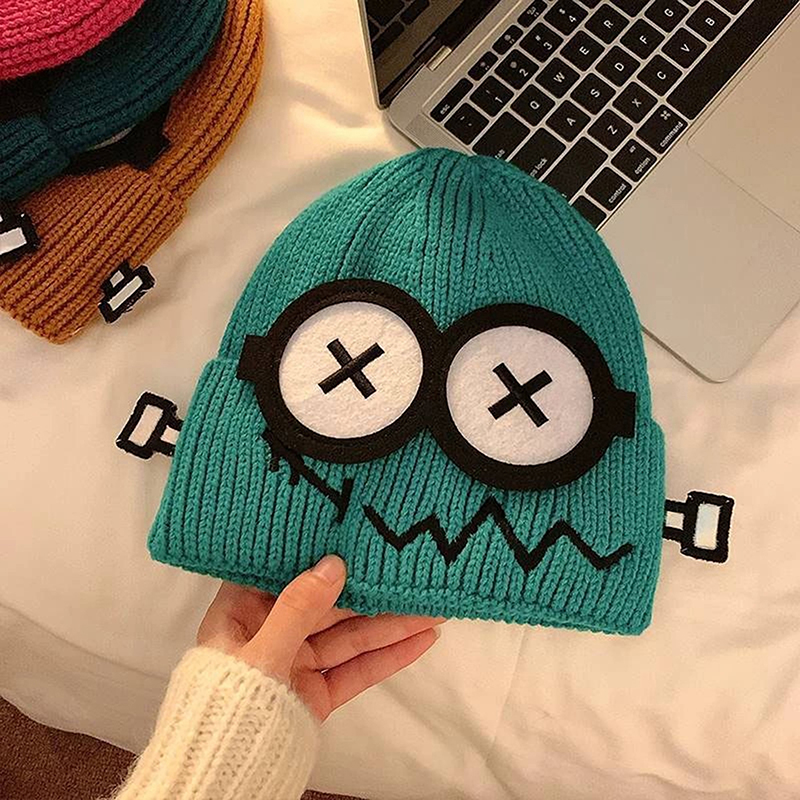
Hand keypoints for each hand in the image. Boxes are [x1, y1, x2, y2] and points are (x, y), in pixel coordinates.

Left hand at [196, 555, 442, 720]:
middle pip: (328, 604)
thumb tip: (333, 564)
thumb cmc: (225, 704)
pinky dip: (387, 657)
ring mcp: (296, 662)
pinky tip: (420, 640)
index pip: (285, 570)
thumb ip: (298, 608)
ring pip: (348, 637)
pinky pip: (354, 670)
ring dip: (391, 624)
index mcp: (243, 610)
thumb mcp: (261, 651)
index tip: (357, 533)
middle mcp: (271, 630)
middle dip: (371, 593)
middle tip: (410, 572)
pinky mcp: (315, 692)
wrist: (221, 775)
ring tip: (432, 607)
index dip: (320, 552)